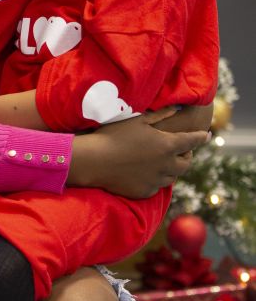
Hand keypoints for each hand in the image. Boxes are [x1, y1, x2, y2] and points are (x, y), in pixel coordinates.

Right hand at [69, 106, 210, 198]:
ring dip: (171, 168)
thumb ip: (161, 115)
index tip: (207, 135)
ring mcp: (157, 180)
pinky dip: (155, 178)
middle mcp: (167, 165)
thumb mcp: (138, 120)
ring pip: (172, 176)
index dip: (200, 137)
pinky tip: (145, 172)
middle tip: (181, 151)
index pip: (191, 141)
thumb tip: (178, 109)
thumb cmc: (115, 135)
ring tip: (162, 162)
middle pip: (186, 163)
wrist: (95, 160)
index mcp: (167, 145)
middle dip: (186, 156)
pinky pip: (156, 186)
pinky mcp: (145, 192)